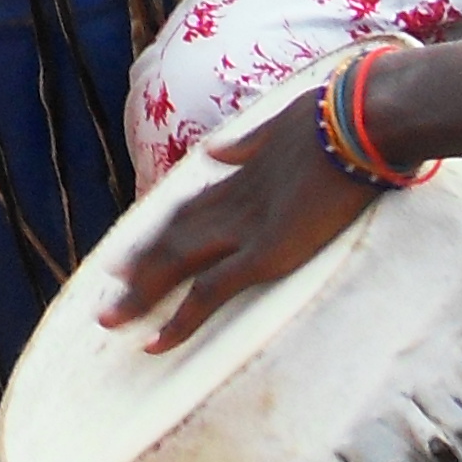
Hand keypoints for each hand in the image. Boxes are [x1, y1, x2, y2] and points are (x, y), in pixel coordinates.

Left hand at [95, 98, 386, 354]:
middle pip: (169, 239)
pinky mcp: (261, 254)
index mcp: (235, 176)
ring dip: (141, 295)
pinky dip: (179, 319)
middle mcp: (228, 204)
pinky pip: (208, 292)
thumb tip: (215, 150)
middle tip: (106, 289)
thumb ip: (245, 144)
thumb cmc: (329, 120)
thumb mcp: (277, 127)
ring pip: (174, 266)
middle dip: (137, 266)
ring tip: (111, 319)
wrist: (355, 124)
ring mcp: (241, 230)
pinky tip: (156, 341)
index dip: (158, 232)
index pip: (185, 210)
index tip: (133, 249)